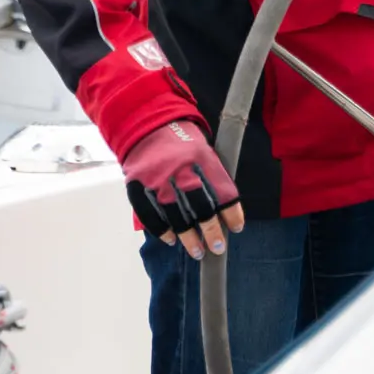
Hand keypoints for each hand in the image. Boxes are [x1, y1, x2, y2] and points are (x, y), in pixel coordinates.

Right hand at [122, 119, 244, 258]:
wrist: (146, 122)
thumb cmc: (181, 140)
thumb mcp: (203, 149)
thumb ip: (212, 175)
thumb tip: (224, 209)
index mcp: (202, 156)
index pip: (222, 189)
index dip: (232, 211)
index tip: (237, 227)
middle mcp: (180, 167)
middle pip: (200, 206)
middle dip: (211, 231)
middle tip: (217, 247)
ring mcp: (156, 177)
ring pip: (175, 215)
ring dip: (188, 238)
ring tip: (197, 252)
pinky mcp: (137, 184)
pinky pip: (150, 214)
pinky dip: (161, 230)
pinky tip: (172, 240)